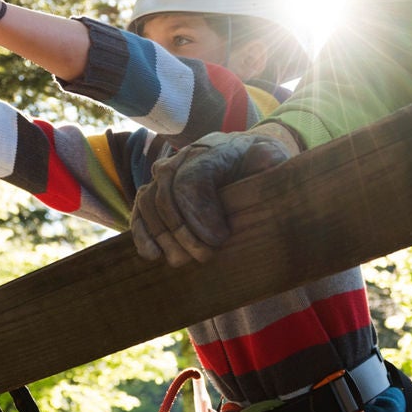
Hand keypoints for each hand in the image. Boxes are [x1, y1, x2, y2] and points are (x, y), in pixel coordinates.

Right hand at [131, 129, 296, 265]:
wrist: (242, 156)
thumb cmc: (257, 163)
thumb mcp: (272, 157)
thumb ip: (269, 159)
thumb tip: (264, 162)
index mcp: (211, 150)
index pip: (192, 180)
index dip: (201, 214)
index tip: (221, 238)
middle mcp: (181, 159)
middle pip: (167, 196)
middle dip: (184, 233)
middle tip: (206, 256)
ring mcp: (164, 174)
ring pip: (150, 205)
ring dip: (164, 238)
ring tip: (183, 261)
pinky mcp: (154, 192)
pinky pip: (139, 211)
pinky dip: (142, 234)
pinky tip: (153, 255)